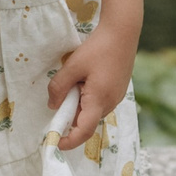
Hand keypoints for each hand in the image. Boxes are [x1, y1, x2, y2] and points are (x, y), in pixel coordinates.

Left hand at [47, 27, 136, 150]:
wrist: (123, 32)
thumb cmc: (98, 48)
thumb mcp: (72, 66)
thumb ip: (59, 87)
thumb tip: (52, 105)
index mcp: (99, 100)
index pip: (84, 131)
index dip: (69, 141)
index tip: (55, 143)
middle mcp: (111, 103)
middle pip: (88, 121)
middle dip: (71, 118)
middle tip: (59, 101)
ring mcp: (117, 97)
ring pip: (93, 111)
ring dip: (79, 106)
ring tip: (73, 84)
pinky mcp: (118, 90)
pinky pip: (100, 103)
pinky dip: (88, 99)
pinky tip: (84, 81)